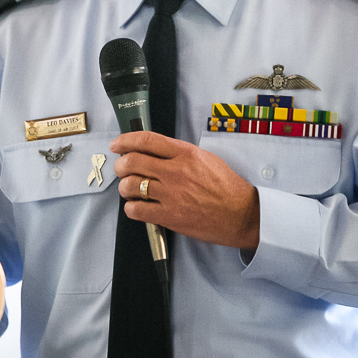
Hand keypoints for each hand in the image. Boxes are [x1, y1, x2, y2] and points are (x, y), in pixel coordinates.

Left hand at [110, 130, 259, 251]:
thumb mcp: (205, 158)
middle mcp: (175, 172)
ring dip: (124, 187)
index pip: (147, 140)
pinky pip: (136, 210)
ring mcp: (171, 195)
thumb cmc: (226, 187)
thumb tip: (154, 151)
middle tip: (121, 169)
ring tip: (130, 189)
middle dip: (120, 165)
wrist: (240, 214)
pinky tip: (138, 206)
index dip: (126, 141)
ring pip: (130, 186)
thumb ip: (179, 153)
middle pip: (132, 161)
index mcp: (185, 154)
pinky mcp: (169, 216)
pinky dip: (131, 207)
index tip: (117, 145)